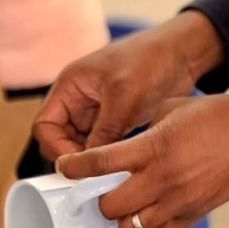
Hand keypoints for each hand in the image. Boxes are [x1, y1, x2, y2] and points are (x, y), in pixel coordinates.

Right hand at [34, 11, 225, 161]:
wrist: (183, 53)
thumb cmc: (151, 59)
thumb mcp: (124, 95)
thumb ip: (105, 130)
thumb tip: (90, 164)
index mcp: (70, 85)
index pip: (45, 125)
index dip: (56, 148)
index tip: (75, 165)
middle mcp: (79, 98)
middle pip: (60, 138)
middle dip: (73, 157)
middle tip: (94, 174)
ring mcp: (97, 110)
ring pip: (81, 144)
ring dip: (91, 159)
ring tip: (109, 173)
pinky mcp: (116, 119)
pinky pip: (102, 143)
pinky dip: (107, 155)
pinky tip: (121, 166)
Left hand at [54, 93, 228, 227]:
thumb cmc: (220, 116)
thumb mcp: (172, 108)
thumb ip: (143, 126)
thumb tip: (124, 141)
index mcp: (153, 146)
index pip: (100, 162)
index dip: (74, 168)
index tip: (65, 169)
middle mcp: (162, 177)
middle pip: (110, 206)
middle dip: (100, 200)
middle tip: (103, 191)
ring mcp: (179, 200)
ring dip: (124, 219)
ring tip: (128, 207)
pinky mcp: (195, 214)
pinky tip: (151, 219)